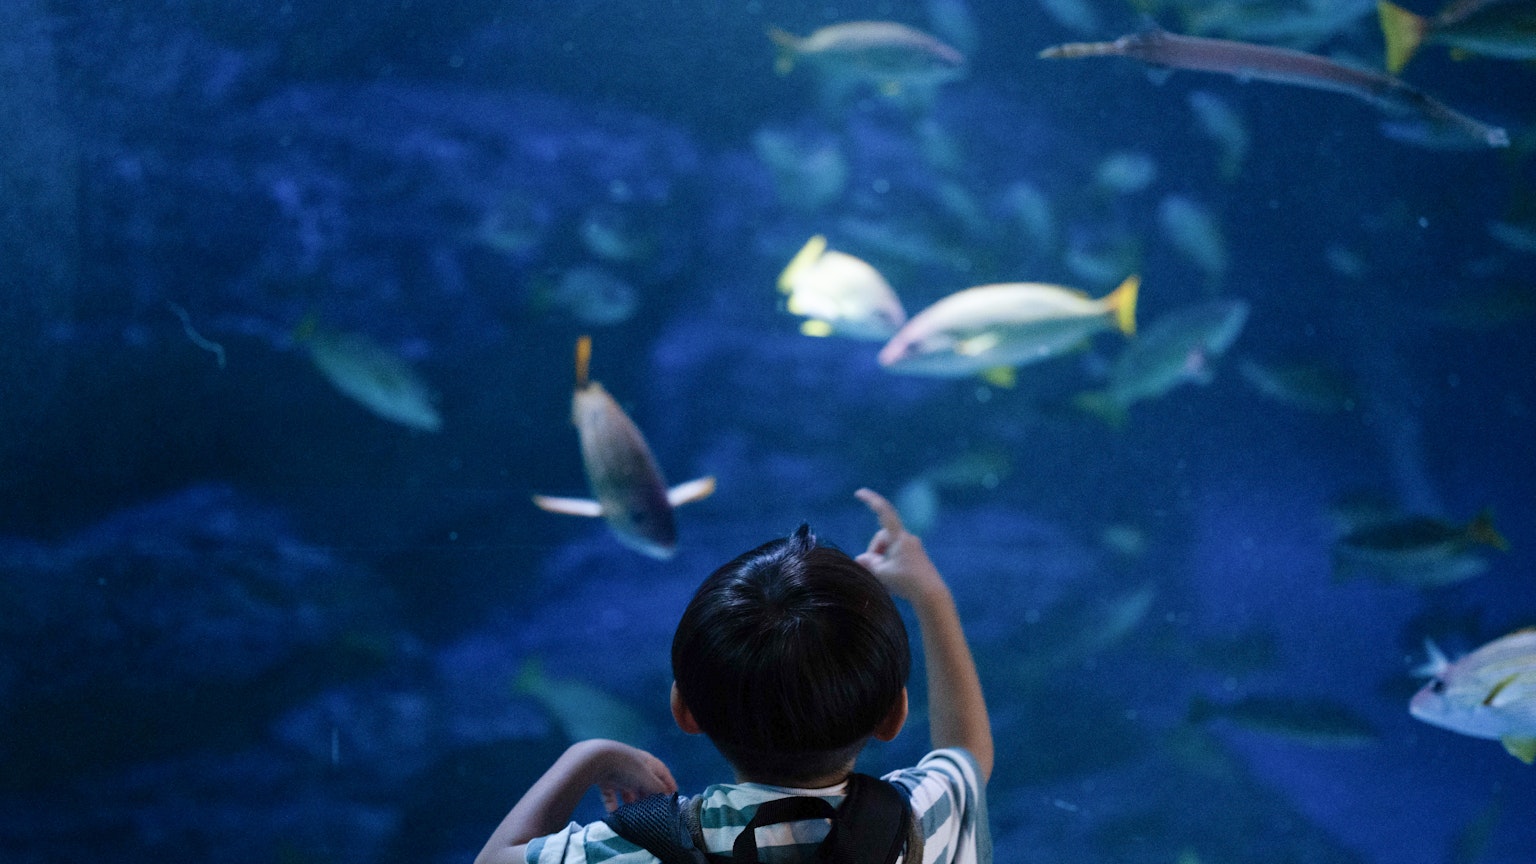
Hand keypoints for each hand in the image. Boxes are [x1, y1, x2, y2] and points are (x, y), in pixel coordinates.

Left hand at [580, 740, 677, 811]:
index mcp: (648, 762)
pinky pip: (611, 795)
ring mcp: (619, 772)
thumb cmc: (627, 767)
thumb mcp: (647, 779)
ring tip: (634, 816)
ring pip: (628, 791)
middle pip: (645, 783)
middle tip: (653, 812)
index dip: (669, 785)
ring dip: (631, 803)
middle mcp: (635, 766)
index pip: (663, 773)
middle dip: (649, 797)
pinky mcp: (605, 779)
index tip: (672, 799)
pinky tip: (615, 816)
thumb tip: (666, 796)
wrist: (597, 758)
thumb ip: (658, 789)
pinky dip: (613, 805)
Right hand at [854, 488, 945, 603]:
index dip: (871, 500)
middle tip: (874, 571)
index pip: (884, 512)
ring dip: (882, 560)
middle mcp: (908, 538)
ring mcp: (914, 548)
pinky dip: (890, 564)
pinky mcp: (918, 558)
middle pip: (883, 537)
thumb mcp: (882, 573)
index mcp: (899, 537)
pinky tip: (892, 581)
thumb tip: (861, 558)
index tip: (859, 493)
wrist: (931, 595)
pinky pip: (898, 555)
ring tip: (884, 580)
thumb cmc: (906, 582)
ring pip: (889, 548)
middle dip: (875, 551)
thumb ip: (869, 563)